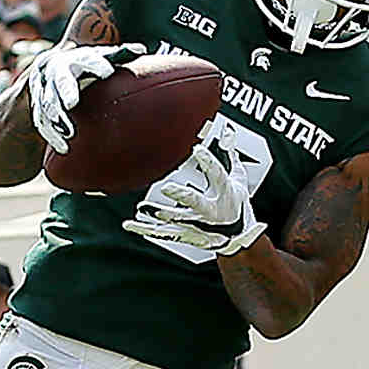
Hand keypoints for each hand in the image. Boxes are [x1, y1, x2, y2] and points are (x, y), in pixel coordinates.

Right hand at [23, 42, 142, 153]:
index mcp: (76, 58)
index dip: (96, 65)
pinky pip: (41, 121)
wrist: (49, 66)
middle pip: (60, 81)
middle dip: (65, 91)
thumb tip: (140, 49)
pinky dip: (51, 135)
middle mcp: (57, 72)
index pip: (86, 58)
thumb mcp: (100, 56)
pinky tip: (63, 148)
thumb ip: (119, 55)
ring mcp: (44, 89)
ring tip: (69, 132)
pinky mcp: (38, 106)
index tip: (107, 72)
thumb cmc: (84, 65)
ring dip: (56, 118)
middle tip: (71, 103)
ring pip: (47, 104)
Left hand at [126, 136, 264, 256]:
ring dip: (159, 215)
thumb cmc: (235, 203)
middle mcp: (210, 211)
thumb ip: (230, 155)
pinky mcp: (185, 233)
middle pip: (196, 202)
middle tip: (167, 187)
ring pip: (176, 221)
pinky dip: (146, 230)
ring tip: (142, 208)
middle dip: (181, 195)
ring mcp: (196, 224)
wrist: (237, 235)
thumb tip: (228, 132)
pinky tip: (130, 224)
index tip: (197, 149)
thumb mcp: (238, 178)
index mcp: (225, 193)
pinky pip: (163, 232)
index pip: (218, 175)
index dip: (209, 162)